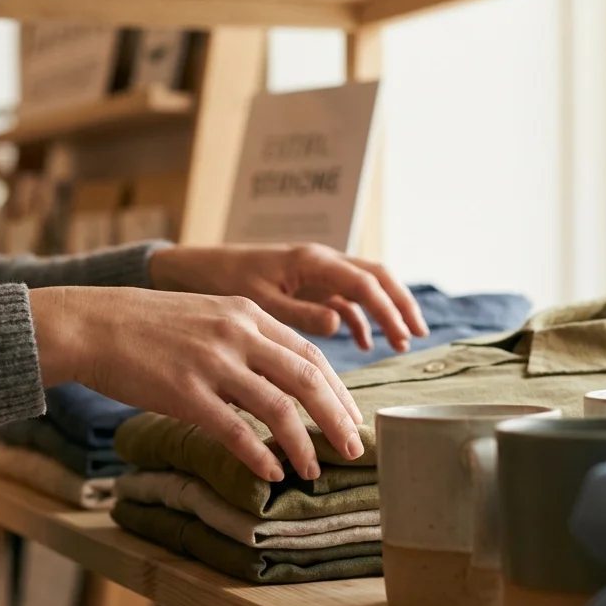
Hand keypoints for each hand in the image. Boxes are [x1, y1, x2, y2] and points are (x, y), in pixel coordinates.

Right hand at [30, 286, 363, 481]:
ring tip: (313, 470)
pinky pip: (235, 429)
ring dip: (304, 444)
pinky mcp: (185, 391)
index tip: (351, 417)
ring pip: (279, 407)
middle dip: (337, 419)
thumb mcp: (207, 317)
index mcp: (248, 315)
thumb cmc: (147, 326)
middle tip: (353, 450)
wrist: (92, 323)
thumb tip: (277, 383)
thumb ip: (245, 343)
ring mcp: (213, 363)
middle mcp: (238, 334)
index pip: (311, 355)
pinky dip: (260, 455)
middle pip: (309, 380)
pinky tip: (272, 473)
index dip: (339, 391)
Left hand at [148, 244, 429, 352]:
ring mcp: (313, 271)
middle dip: (399, 305)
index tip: (405, 336)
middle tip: (417, 336)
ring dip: (383, 312)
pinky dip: (357, 318)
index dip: (389, 309)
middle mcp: (318, 261)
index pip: (365, 282)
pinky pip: (342, 297)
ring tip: (400, 344)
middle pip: (375, 278)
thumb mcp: (257, 301)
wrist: (188, 270)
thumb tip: (339, 323)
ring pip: (363, 287)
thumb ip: (297, 312)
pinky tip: (363, 343)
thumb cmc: (219, 281)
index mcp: (310, 261)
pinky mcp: (304, 284)